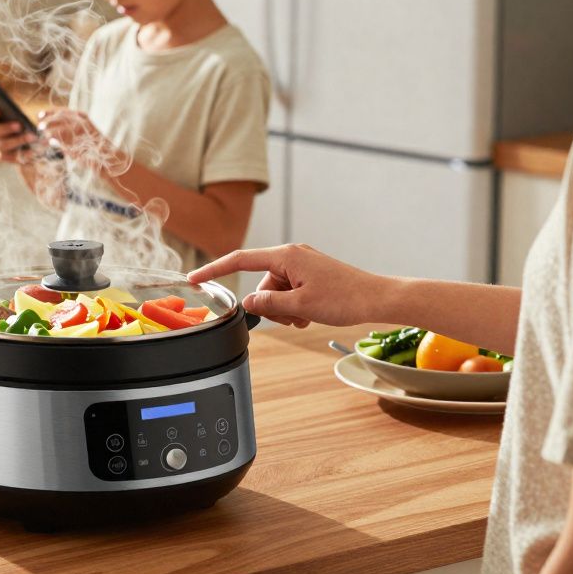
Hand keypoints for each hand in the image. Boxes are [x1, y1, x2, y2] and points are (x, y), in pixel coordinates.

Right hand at [0, 105, 36, 163]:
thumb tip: (20, 116)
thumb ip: (16, 114)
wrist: (28, 140)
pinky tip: (34, 151)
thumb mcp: (19, 116)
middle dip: (7, 128)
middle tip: (19, 125)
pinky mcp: (4, 156)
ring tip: (32, 137)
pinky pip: (12, 157)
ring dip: (18, 140)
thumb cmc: (22, 122)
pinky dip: (24, 154)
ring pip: (4, 144)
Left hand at [37, 108, 121, 168]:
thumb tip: (47, 134)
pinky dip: (57, 139)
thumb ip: (65, 133)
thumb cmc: (91, 148)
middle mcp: (82, 121)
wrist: (107, 157)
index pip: (63, 111)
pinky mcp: (82, 140)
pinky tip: (50, 142)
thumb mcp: (79, 136)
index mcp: (82, 117)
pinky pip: (66, 139)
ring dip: (51, 130)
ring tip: (44, 134)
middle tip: (39, 126)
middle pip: (61, 117)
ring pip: (62, 127)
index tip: (39, 115)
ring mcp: (83, 130)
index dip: (50, 112)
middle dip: (49, 120)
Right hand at [188, 244, 390, 327]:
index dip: (214, 270)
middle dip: (270, 305)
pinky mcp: (312, 275)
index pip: (240, 260)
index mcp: (286, 256)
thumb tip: (248, 302)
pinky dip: (295, 306)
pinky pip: (290, 292)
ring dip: (285, 309)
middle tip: (293, 318)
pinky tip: (311, 314)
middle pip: (261, 283)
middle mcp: (292, 255)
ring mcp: (303, 265)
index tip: (195, 278)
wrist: (378, 298)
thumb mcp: (301, 305)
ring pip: (276, 291)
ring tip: (307, 316)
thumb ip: (268, 304)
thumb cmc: (345, 298)